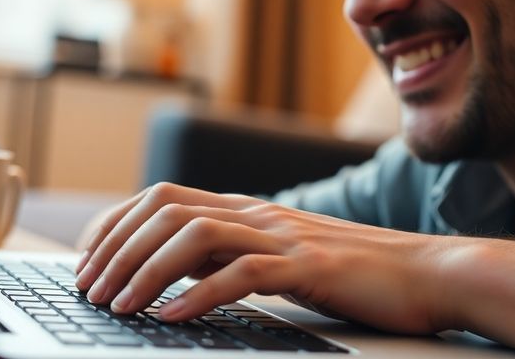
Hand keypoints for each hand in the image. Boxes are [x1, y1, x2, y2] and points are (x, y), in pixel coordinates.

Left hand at [73, 182, 457, 333]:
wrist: (427, 271)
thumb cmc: (354, 272)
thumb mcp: (280, 257)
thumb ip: (231, 256)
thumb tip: (173, 273)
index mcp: (248, 208)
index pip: (163, 197)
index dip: (115, 225)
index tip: (87, 261)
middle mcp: (259, 213)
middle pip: (166, 210)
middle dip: (115, 248)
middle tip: (88, 289)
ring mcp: (284, 236)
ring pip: (194, 236)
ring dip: (144, 270)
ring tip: (118, 305)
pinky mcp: (309, 266)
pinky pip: (242, 274)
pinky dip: (199, 296)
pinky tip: (172, 318)